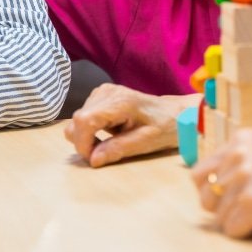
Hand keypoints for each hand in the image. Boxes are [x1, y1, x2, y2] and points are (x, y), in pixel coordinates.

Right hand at [64, 83, 195, 166]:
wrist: (175, 112)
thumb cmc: (165, 127)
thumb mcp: (145, 142)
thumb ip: (118, 149)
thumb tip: (92, 160)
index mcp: (120, 102)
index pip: (84, 120)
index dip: (83, 143)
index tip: (94, 158)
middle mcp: (106, 92)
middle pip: (77, 120)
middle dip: (84, 142)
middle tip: (104, 154)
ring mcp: (102, 92)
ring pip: (77, 120)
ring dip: (87, 137)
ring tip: (110, 142)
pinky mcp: (100, 95)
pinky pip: (83, 116)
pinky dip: (90, 130)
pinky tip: (109, 133)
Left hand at [191, 129, 251, 238]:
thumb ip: (242, 162)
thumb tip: (209, 184)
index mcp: (241, 139)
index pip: (199, 172)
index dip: (213, 191)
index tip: (231, 197)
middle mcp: (239, 154)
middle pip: (204, 195)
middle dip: (222, 207)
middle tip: (249, 209)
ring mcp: (243, 178)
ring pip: (219, 216)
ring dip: (240, 221)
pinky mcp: (250, 202)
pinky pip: (232, 230)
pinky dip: (249, 232)